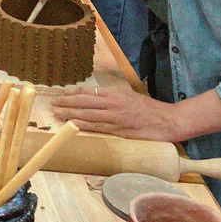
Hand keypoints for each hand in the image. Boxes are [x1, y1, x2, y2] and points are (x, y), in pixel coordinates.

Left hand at [51, 83, 177, 141]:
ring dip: (70, 113)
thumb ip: (111, 96)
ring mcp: (115, 116)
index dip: (72, 93)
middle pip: (83, 101)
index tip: (61, 94)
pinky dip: (83, 125)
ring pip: (87, 114)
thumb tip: (94, 96)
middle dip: (66, 102)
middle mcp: (113, 102)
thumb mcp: (128, 95)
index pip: (88, 91)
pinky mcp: (119, 129)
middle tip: (53, 103)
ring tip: (57, 113)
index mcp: (114, 92)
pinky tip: (72, 125)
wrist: (167, 120)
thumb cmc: (148, 108)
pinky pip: (97, 127)